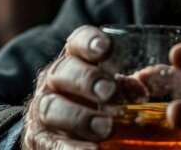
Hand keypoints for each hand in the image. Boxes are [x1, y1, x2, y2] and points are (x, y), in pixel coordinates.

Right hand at [22, 25, 116, 149]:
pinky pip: (50, 142)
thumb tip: (141, 90)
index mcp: (75, 62)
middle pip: (63, 71)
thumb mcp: (112, 91)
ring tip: (107, 128)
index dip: (89, 41)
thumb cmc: (96, 106)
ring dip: (80, 117)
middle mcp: (54, 81)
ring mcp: (43, 109)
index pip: (77, 43)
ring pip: (51, 107)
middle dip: (86, 80)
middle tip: (109, 92)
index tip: (105, 48)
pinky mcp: (38, 139)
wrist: (63, 135)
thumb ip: (127, 87)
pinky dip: (71, 148)